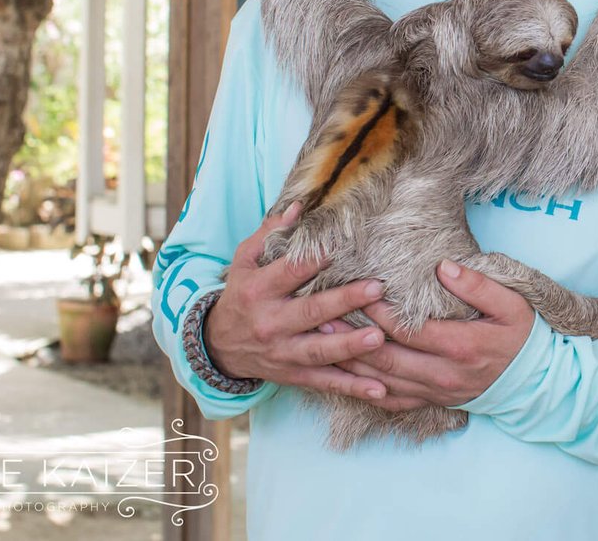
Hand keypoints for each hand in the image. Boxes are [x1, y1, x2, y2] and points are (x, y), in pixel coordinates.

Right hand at [204, 202, 392, 400]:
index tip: (344, 246)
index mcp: (259, 290)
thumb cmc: (240, 294)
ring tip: (378, 338)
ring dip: (349, 346)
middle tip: (375, 288)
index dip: (315, 259)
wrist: (217, 346)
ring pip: (319, 351)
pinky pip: (324, 383)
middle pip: (310, 312)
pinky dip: (351, 388)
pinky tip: (379, 391)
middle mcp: (270, 323)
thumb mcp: (245, 262)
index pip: (290, 273)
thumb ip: (270, 234)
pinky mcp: (292, 376)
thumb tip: (298, 206)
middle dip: (343, 301)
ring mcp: (282, 353)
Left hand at [329, 261, 535, 411]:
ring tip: (321, 341)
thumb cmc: (522, 335)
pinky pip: (391, 401)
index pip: (408, 330)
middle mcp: (442, 374)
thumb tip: (444, 267)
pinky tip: (344, 375)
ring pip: (381, 381)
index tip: (358, 290)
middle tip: (323, 315)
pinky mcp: (431, 401)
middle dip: (351, 337)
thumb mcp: (511, 304)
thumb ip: (478, 286)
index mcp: (460, 346)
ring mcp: (435, 392)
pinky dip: (364, 389)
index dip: (379, 312)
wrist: (534, 381)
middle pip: (385, 358)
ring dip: (349, 362)